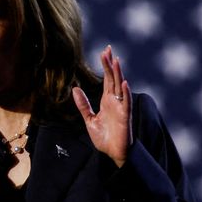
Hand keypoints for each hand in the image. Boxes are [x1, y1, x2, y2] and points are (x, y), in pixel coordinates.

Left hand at [72, 45, 132, 166]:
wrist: (113, 153)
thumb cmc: (104, 137)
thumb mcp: (89, 119)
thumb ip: (83, 105)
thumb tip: (75, 89)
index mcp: (107, 100)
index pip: (107, 79)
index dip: (106, 65)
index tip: (104, 52)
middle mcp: (115, 101)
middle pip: (113, 78)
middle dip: (110, 64)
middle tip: (108, 49)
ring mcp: (121, 107)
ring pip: (120, 87)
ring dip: (118, 74)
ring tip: (115, 60)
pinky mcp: (125, 116)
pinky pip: (126, 103)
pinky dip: (125, 93)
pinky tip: (124, 83)